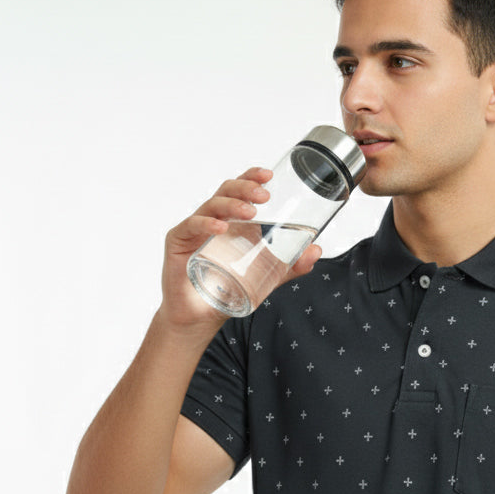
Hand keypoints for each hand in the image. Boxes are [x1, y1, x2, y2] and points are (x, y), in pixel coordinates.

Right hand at [160, 166, 321, 329]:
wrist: (200, 317)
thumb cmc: (226, 290)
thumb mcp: (264, 276)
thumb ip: (289, 265)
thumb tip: (316, 251)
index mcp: (231, 221)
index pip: (240, 191)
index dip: (252, 177)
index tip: (269, 176)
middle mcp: (212, 219)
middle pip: (226, 191)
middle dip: (245, 188)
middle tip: (264, 196)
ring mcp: (195, 229)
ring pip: (211, 205)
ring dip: (231, 205)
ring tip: (249, 212)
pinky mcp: (178, 241)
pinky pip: (192, 226)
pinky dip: (206, 223)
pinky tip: (221, 227)